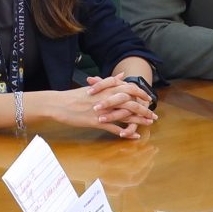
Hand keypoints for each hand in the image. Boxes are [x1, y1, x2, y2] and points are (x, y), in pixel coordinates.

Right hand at [36, 77, 157, 138]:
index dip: (141, 94)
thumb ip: (110, 81)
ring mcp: (103, 111)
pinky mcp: (97, 122)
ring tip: (148, 125)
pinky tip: (134, 136)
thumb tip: (123, 75)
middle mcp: (107, 99)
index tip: (149, 99)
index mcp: (106, 89)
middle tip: (153, 115)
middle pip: (132, 103)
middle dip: (144, 110)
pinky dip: (126, 132)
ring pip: (126, 116)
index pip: (130, 89)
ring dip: (139, 121)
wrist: (59, 104)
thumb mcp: (94, 86)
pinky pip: (115, 128)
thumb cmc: (75, 95)